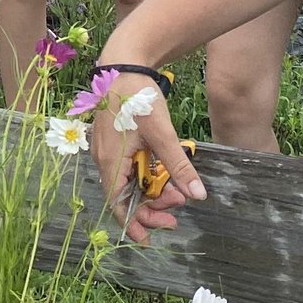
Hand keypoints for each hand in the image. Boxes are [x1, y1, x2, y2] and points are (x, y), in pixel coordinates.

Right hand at [88, 69, 205, 244]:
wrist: (123, 63)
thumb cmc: (138, 96)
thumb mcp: (162, 133)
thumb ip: (178, 166)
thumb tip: (197, 195)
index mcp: (111, 161)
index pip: (118, 204)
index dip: (134, 224)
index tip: (151, 239)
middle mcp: (105, 159)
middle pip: (125, 196)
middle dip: (152, 207)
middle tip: (179, 207)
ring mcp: (108, 150)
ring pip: (129, 182)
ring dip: (152, 191)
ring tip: (178, 190)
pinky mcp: (115, 141)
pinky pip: (129, 169)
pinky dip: (146, 176)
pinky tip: (164, 173)